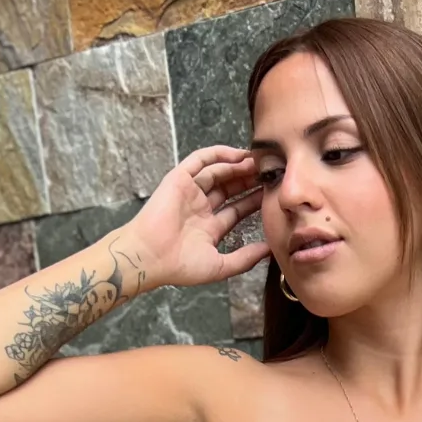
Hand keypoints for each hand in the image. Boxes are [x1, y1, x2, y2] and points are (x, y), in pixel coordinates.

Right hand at [122, 145, 270, 290]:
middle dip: (248, 181)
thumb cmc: (181, 266)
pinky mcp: (179, 179)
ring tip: (256, 163)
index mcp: (209, 228)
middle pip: (229, 188)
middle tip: (267, 174)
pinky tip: (237, 154)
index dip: (253, 201)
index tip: (271, 194)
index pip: (236, 210)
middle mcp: (200, 208)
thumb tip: (270, 250)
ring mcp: (189, 192)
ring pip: (218, 172)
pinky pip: (200, 160)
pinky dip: (218, 154)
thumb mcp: (220, 266)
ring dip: (237, 166)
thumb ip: (246, 258)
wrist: (150, 256)